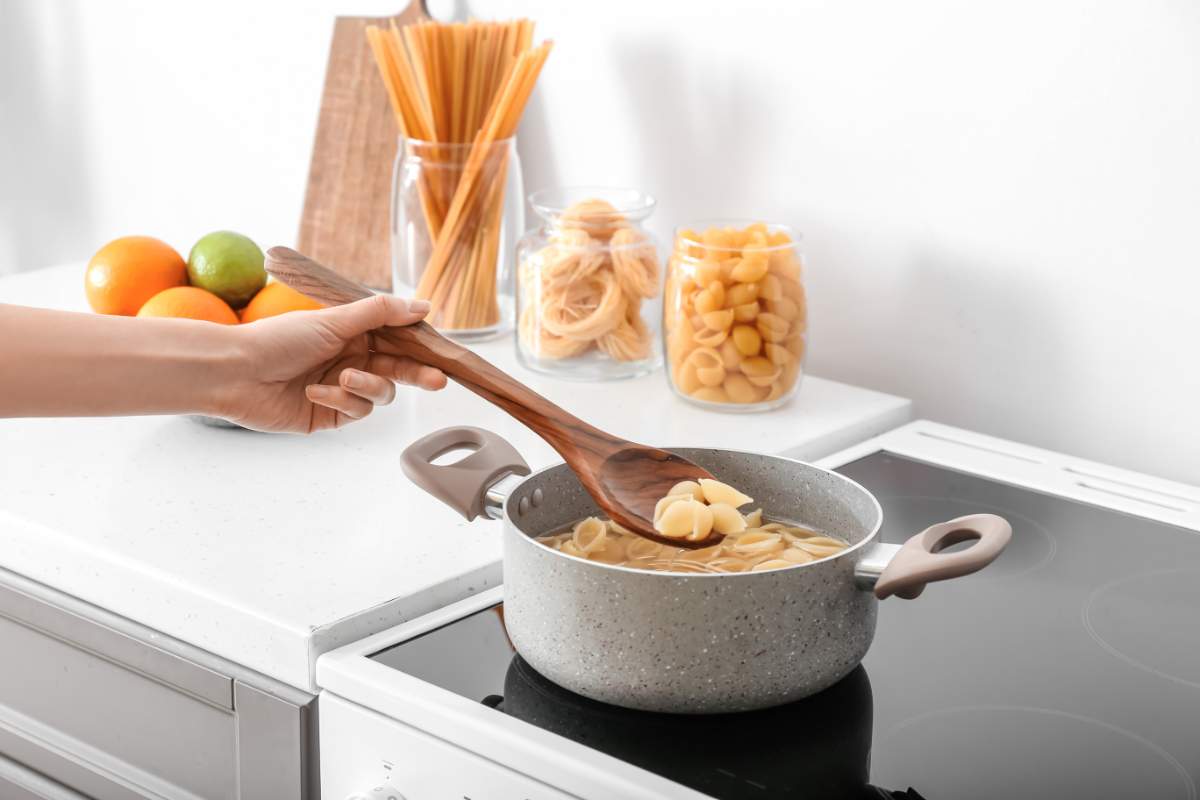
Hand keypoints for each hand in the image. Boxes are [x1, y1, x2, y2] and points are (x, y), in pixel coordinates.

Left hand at [218, 295, 447, 432]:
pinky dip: (339, 401)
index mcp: (353, 333)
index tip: (443, 353)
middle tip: (437, 381)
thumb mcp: (334, 319)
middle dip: (417, 375)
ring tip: (343, 380)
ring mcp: (341, 389)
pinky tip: (315, 392)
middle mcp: (351, 360)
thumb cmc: (278, 339)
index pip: (399, 340)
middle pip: (398, 370)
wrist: (235, 373)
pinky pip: (355, 412)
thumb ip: (381, 313)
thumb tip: (423, 307)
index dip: (421, 347)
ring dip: (366, 387)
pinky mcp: (329, 415)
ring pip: (380, 394)